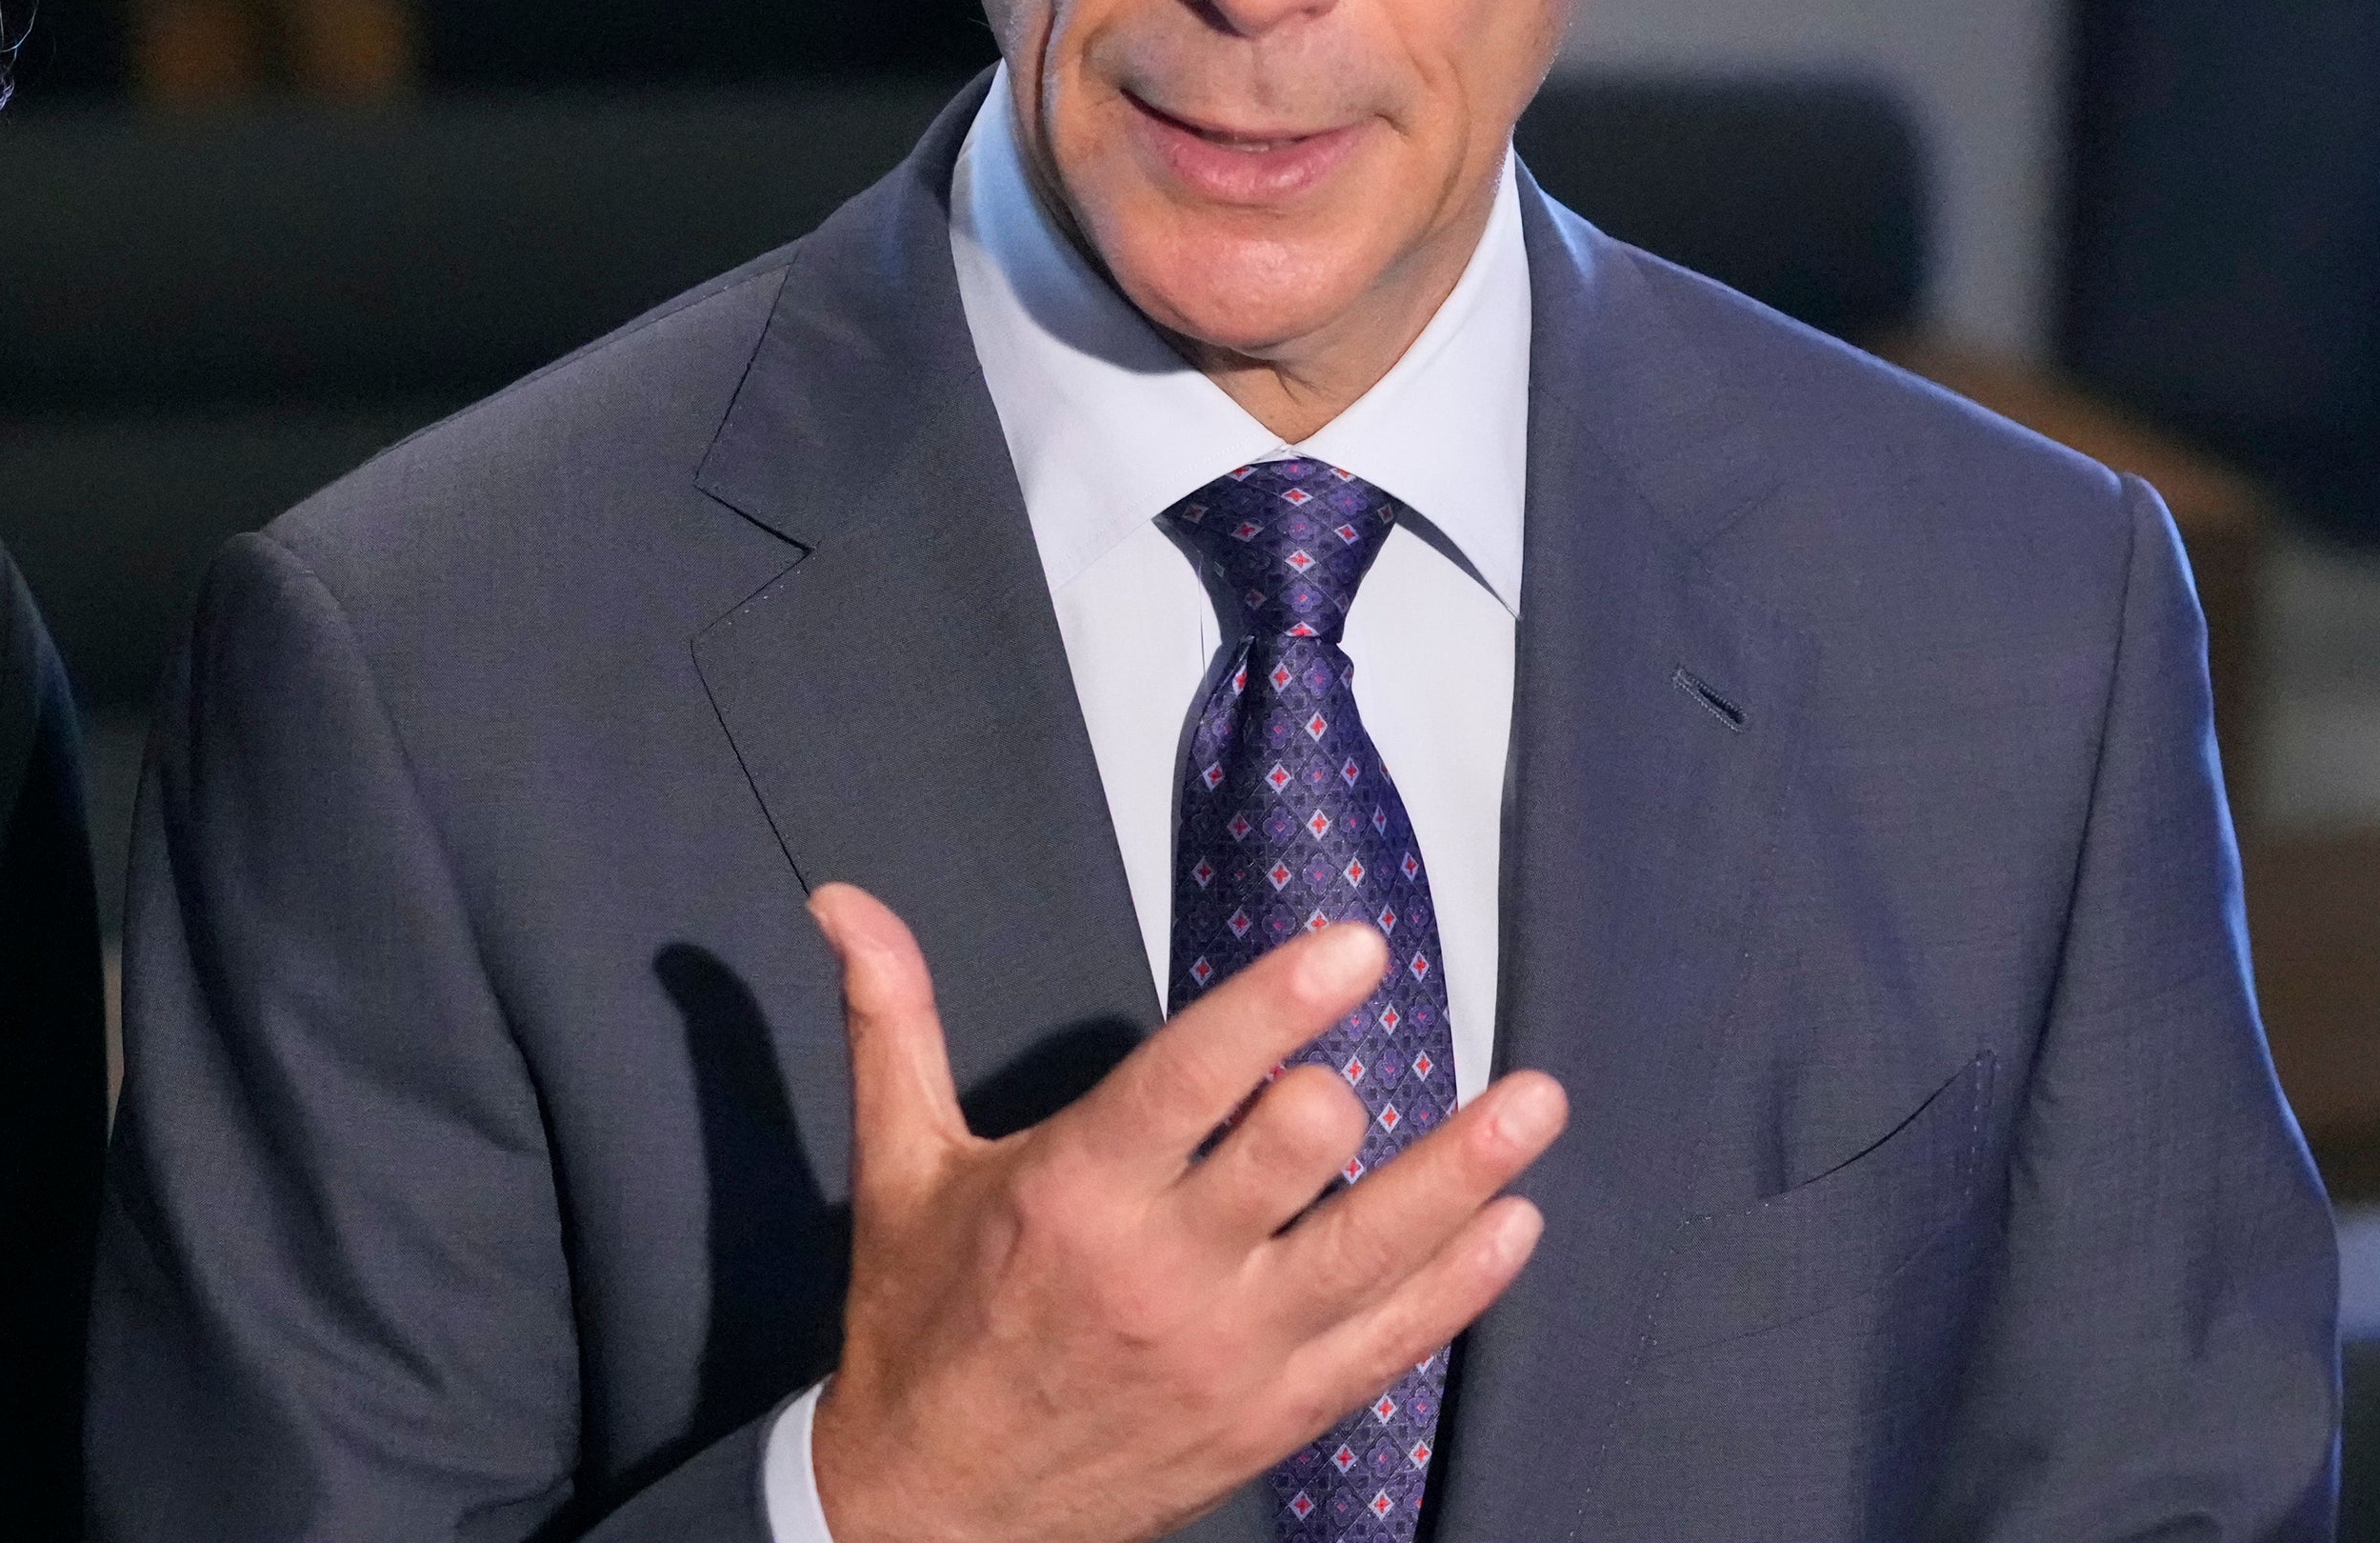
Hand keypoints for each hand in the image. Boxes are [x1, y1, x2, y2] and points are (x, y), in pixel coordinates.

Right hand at [803, 883, 1565, 1542]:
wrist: (931, 1515)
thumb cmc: (923, 1322)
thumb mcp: (901, 1166)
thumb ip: (892, 1020)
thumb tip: (842, 899)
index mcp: (1073, 1194)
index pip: (1191, 1081)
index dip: (1277, 1006)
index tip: (1354, 945)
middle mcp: (1162, 1274)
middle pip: (1295, 1159)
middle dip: (1344, 1091)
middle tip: (1384, 1032)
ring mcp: (1230, 1355)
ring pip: (1371, 1251)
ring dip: (1461, 1174)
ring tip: (1537, 1102)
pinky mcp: (1273, 1418)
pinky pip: (1388, 1347)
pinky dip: (1458, 1287)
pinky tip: (1513, 1225)